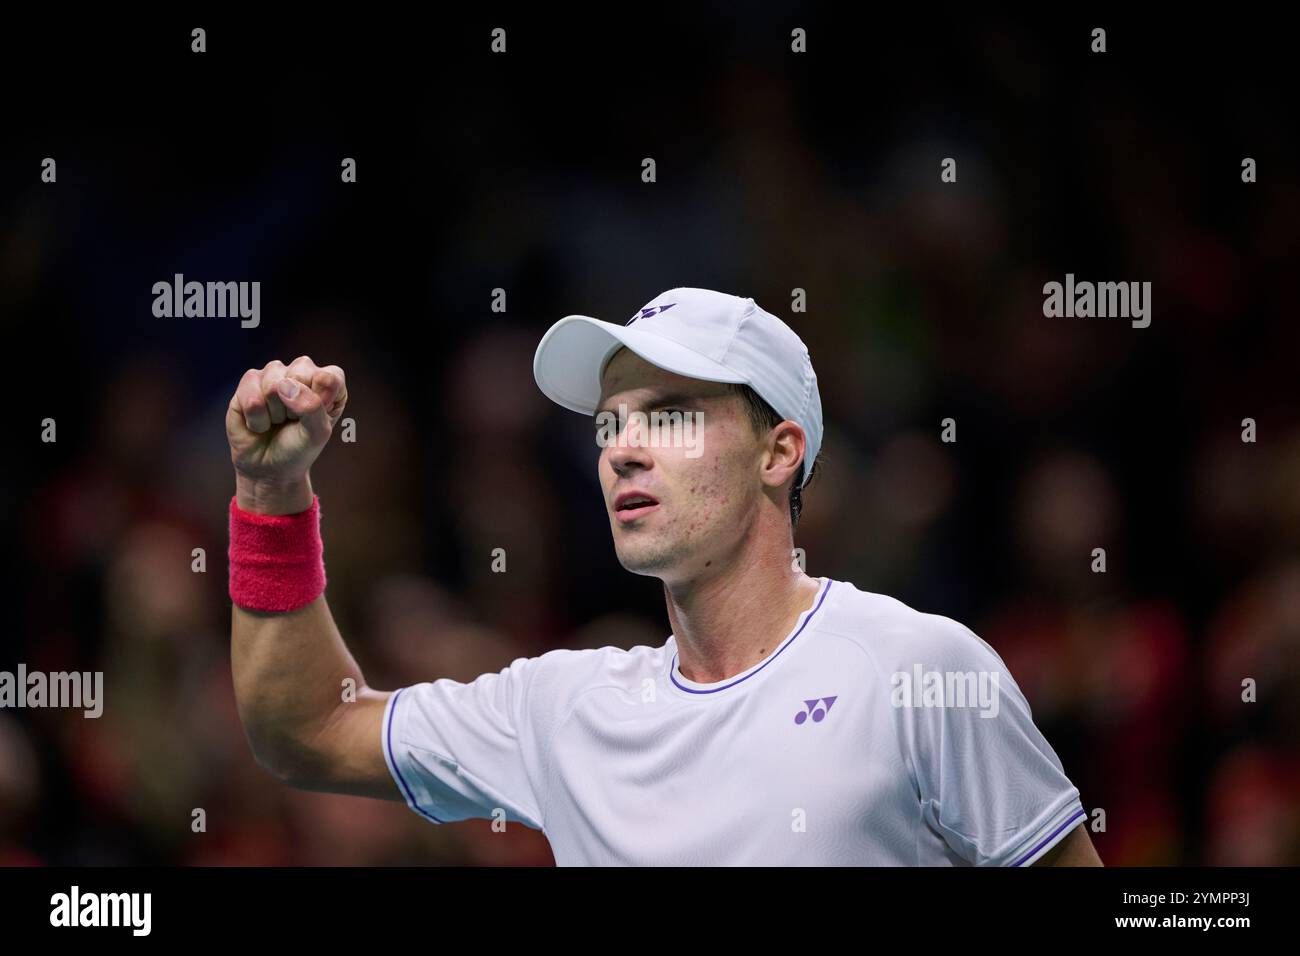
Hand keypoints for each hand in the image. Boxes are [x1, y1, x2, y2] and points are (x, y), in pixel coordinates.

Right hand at [227, 357, 347, 513]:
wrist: (268, 467)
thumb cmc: (298, 448)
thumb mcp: (317, 433)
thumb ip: (312, 406)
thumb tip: (285, 385)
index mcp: (328, 381)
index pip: (329, 377)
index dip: (320, 403)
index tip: (314, 420)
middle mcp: (301, 371)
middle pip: (299, 376)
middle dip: (295, 408)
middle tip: (292, 421)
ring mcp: (274, 373)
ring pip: (274, 385)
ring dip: (274, 414)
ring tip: (276, 421)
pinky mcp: (249, 381)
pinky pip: (251, 394)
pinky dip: (256, 417)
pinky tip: (259, 422)